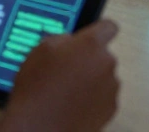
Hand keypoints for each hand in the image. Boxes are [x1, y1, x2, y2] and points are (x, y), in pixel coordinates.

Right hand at [0, 20, 120, 131]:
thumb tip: (71, 41)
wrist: (39, 126)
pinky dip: (93, 99)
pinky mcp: (111, 107)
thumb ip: (63, 39)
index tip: (93, 37)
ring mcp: (111, 86)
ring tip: (67, 92)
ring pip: (104, 76)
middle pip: (103, 55)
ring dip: (91, 80)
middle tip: (67, 71)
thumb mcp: (41, 50)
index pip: (108, 27)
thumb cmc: (37, 88)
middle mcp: (106, 62)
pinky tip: (74, 104)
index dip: (99, 31)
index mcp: (91, 44)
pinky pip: (104, 97)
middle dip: (89, 60)